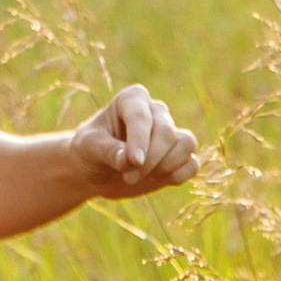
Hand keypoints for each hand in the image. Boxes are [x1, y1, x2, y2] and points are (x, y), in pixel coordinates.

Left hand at [70, 83, 196, 201]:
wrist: (96, 171)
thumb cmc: (89, 151)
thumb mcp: (88, 148)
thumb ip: (107, 151)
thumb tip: (129, 160)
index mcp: (132, 99)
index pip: (141, 116)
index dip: (140, 140)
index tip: (133, 162)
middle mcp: (156, 111)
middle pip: (167, 132)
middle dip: (149, 160)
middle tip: (127, 177)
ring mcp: (170, 132)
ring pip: (186, 144)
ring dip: (165, 167)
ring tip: (140, 177)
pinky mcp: (179, 156)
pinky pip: (192, 164)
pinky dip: (179, 175)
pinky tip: (158, 180)